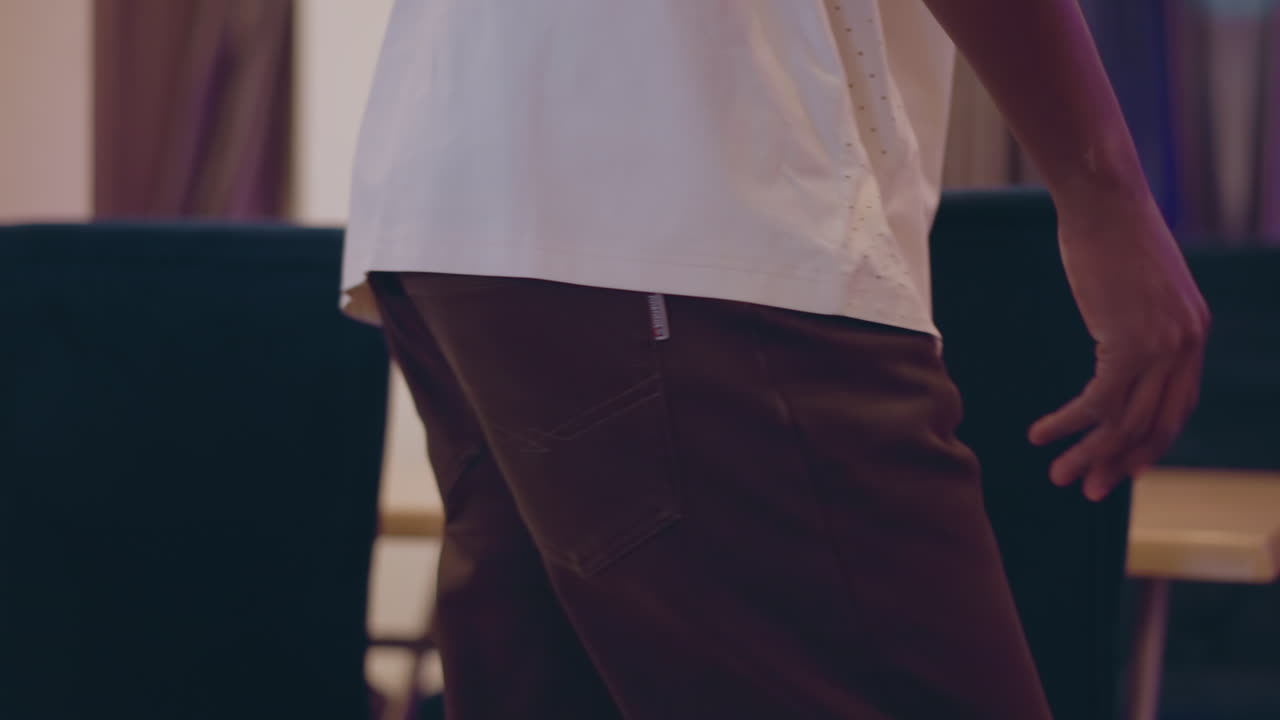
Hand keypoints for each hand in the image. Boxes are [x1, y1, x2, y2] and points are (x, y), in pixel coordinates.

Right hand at [1029, 194, 1209, 500]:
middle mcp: (1186, 345)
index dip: (1147, 443)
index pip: (1176, 406)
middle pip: (1155, 425)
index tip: (1119, 465)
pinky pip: (1098, 402)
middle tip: (1089, 488)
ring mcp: (1162, 347)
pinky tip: (1042, 433)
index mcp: (1192, 333)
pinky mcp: (1129, 344)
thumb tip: (1117, 338)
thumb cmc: (1109, 233)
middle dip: (1120, 462)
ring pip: (1126, 421)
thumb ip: (1137, 319)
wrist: (1104, 200)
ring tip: (1060, 476)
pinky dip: (1069, 424)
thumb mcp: (1135, 284)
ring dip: (1090, 454)